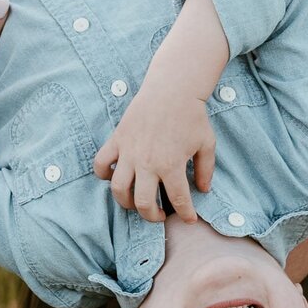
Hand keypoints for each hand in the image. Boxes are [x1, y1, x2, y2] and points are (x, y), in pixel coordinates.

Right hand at [93, 80, 215, 223]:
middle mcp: (147, 163)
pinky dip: (103, 174)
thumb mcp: (207, 143)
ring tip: (136, 201)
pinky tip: (114, 176)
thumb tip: (204, 190)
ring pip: (118, 190)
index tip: (188, 219)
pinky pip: (101, 163)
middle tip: (159, 213)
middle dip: (152, 216)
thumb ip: (206, 170)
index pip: (178, 200)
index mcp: (171, 165)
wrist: (172, 88)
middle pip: (143, 203)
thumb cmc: (192, 115)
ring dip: (126, 202)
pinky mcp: (117, 140)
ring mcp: (129, 152)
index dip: (185, 214)